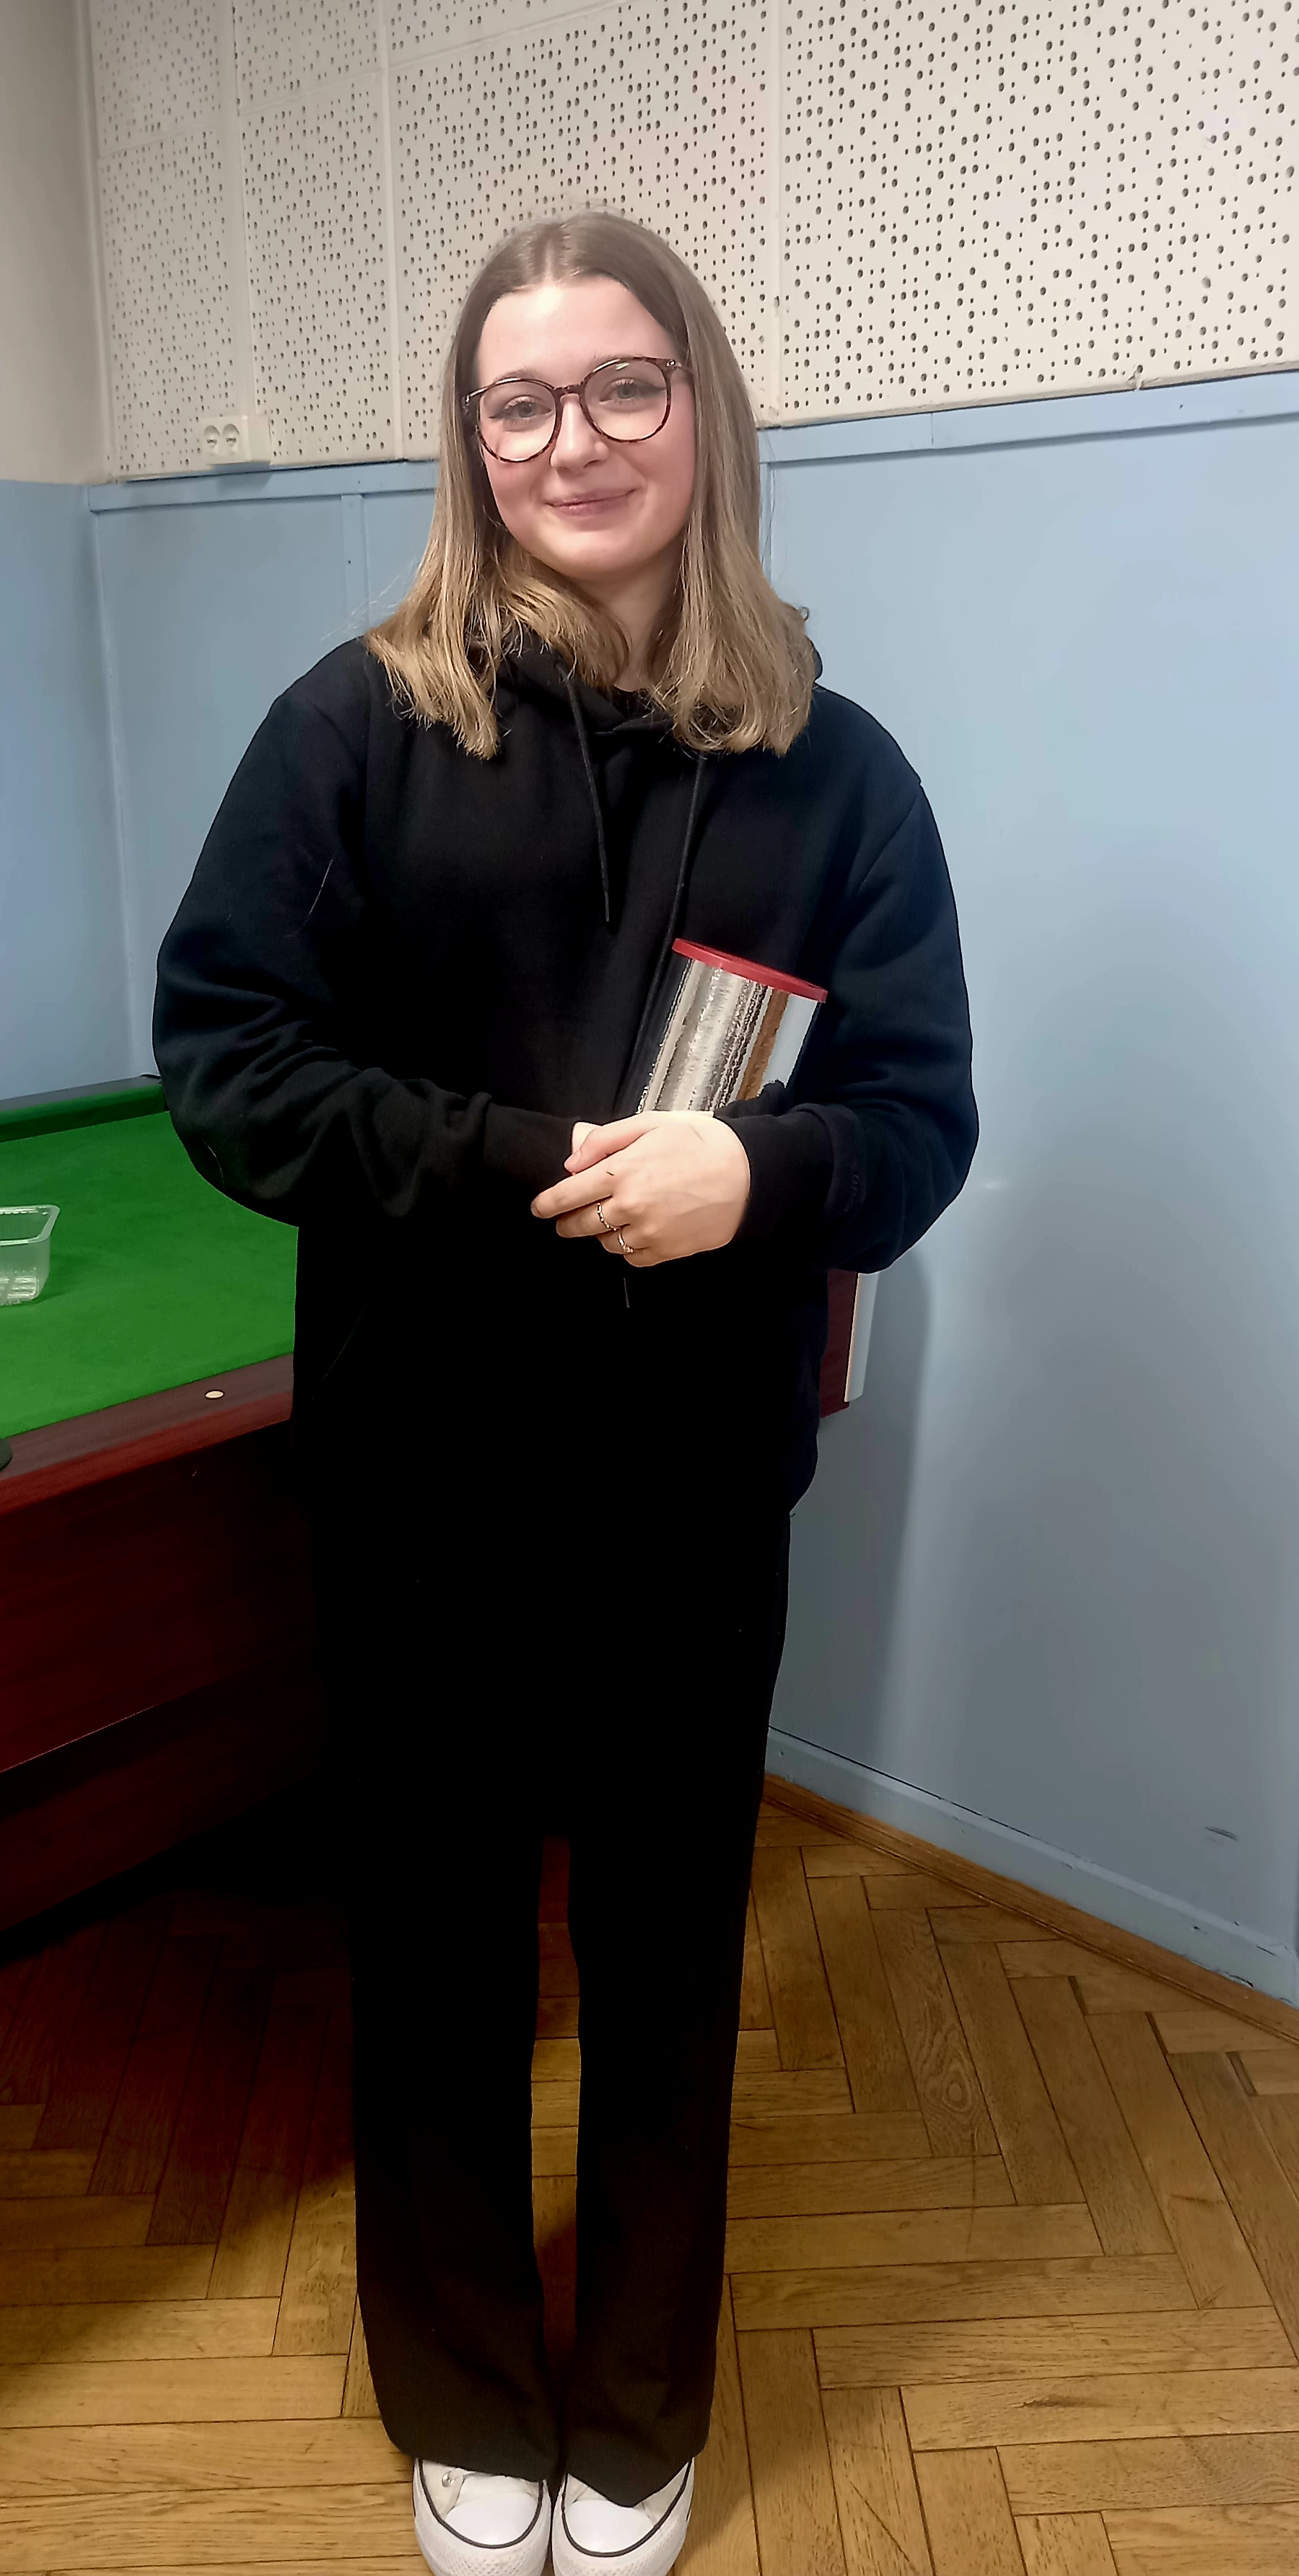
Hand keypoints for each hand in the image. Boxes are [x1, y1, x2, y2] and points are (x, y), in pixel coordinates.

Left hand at [531, 1112, 751, 1266]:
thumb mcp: (651, 1124)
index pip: (567, 1194)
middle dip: (567, 1222)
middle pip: (579, 1225)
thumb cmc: (701, 1142)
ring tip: (614, 1218)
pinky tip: (638, 1232)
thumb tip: (571, 1162)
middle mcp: (629, 1205)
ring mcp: (647, 1232)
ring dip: (601, 1233)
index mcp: (621, 1170)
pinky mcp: (666, 1251)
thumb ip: (605, 1139)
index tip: (538, 1208)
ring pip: (605, 1243)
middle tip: (567, 1219)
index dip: (547, 1204)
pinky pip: (631, 1257)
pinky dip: (627, 1248)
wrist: (749, 1175)